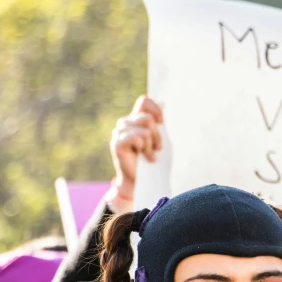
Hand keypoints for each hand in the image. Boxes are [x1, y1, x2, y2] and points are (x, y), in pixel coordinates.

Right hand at [109, 96, 162, 210]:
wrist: (141, 180)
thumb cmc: (151, 160)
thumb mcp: (158, 139)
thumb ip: (158, 124)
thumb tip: (164, 105)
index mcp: (135, 119)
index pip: (144, 101)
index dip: (155, 109)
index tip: (162, 122)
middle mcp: (125, 123)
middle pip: (147, 118)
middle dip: (157, 135)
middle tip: (157, 148)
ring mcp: (119, 132)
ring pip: (144, 129)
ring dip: (151, 145)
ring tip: (149, 154)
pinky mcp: (116, 143)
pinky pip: (136, 138)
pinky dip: (144, 148)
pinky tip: (144, 157)